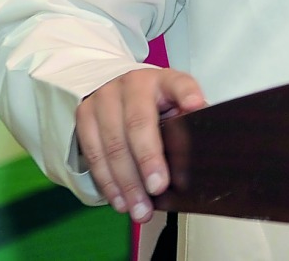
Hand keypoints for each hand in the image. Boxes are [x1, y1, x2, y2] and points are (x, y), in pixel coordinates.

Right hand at [75, 67, 205, 222]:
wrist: (117, 89)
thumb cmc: (154, 103)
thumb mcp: (176, 104)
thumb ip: (188, 122)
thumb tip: (204, 149)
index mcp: (164, 79)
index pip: (179, 83)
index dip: (187, 94)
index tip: (195, 105)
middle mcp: (133, 84)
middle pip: (138, 123)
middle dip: (147, 160)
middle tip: (158, 188)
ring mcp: (105, 98)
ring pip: (112, 144)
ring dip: (126, 182)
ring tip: (139, 208)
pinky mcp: (84, 115)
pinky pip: (93, 154)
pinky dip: (107, 182)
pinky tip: (119, 200)